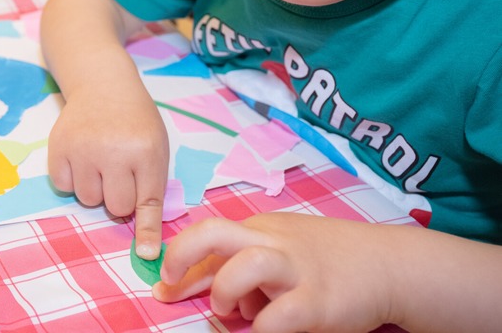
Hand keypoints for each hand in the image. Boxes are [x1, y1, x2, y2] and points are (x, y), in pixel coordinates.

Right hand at [47, 85, 167, 257]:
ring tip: (100, 162)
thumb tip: (144, 244)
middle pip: (115, 207)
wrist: (103, 85)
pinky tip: (81, 158)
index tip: (145, 253)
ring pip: (87, 199)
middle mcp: (113, 151)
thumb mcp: (156, 149)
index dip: (146, 230)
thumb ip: (151, 189)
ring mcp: (82, 149)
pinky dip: (71, 179)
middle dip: (118, 199)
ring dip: (94, 189)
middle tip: (119, 175)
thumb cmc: (135, 122)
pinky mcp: (58, 147)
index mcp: (145, 152)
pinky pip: (64, 186)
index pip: (147, 202)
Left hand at [154, 214, 396, 331]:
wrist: (389, 264)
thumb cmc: (328, 260)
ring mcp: (297, 270)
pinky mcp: (319, 301)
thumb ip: (242, 267)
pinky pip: (281, 315)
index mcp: (261, 229)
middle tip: (171, 283)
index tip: (164, 282)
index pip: (208, 235)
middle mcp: (274, 242)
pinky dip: (263, 327)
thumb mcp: (281, 251)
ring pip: (248, 263)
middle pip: (216, 232)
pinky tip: (264, 330)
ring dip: (226, 289)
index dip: (179, 259)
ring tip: (229, 311)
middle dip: (184, 255)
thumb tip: (204, 292)